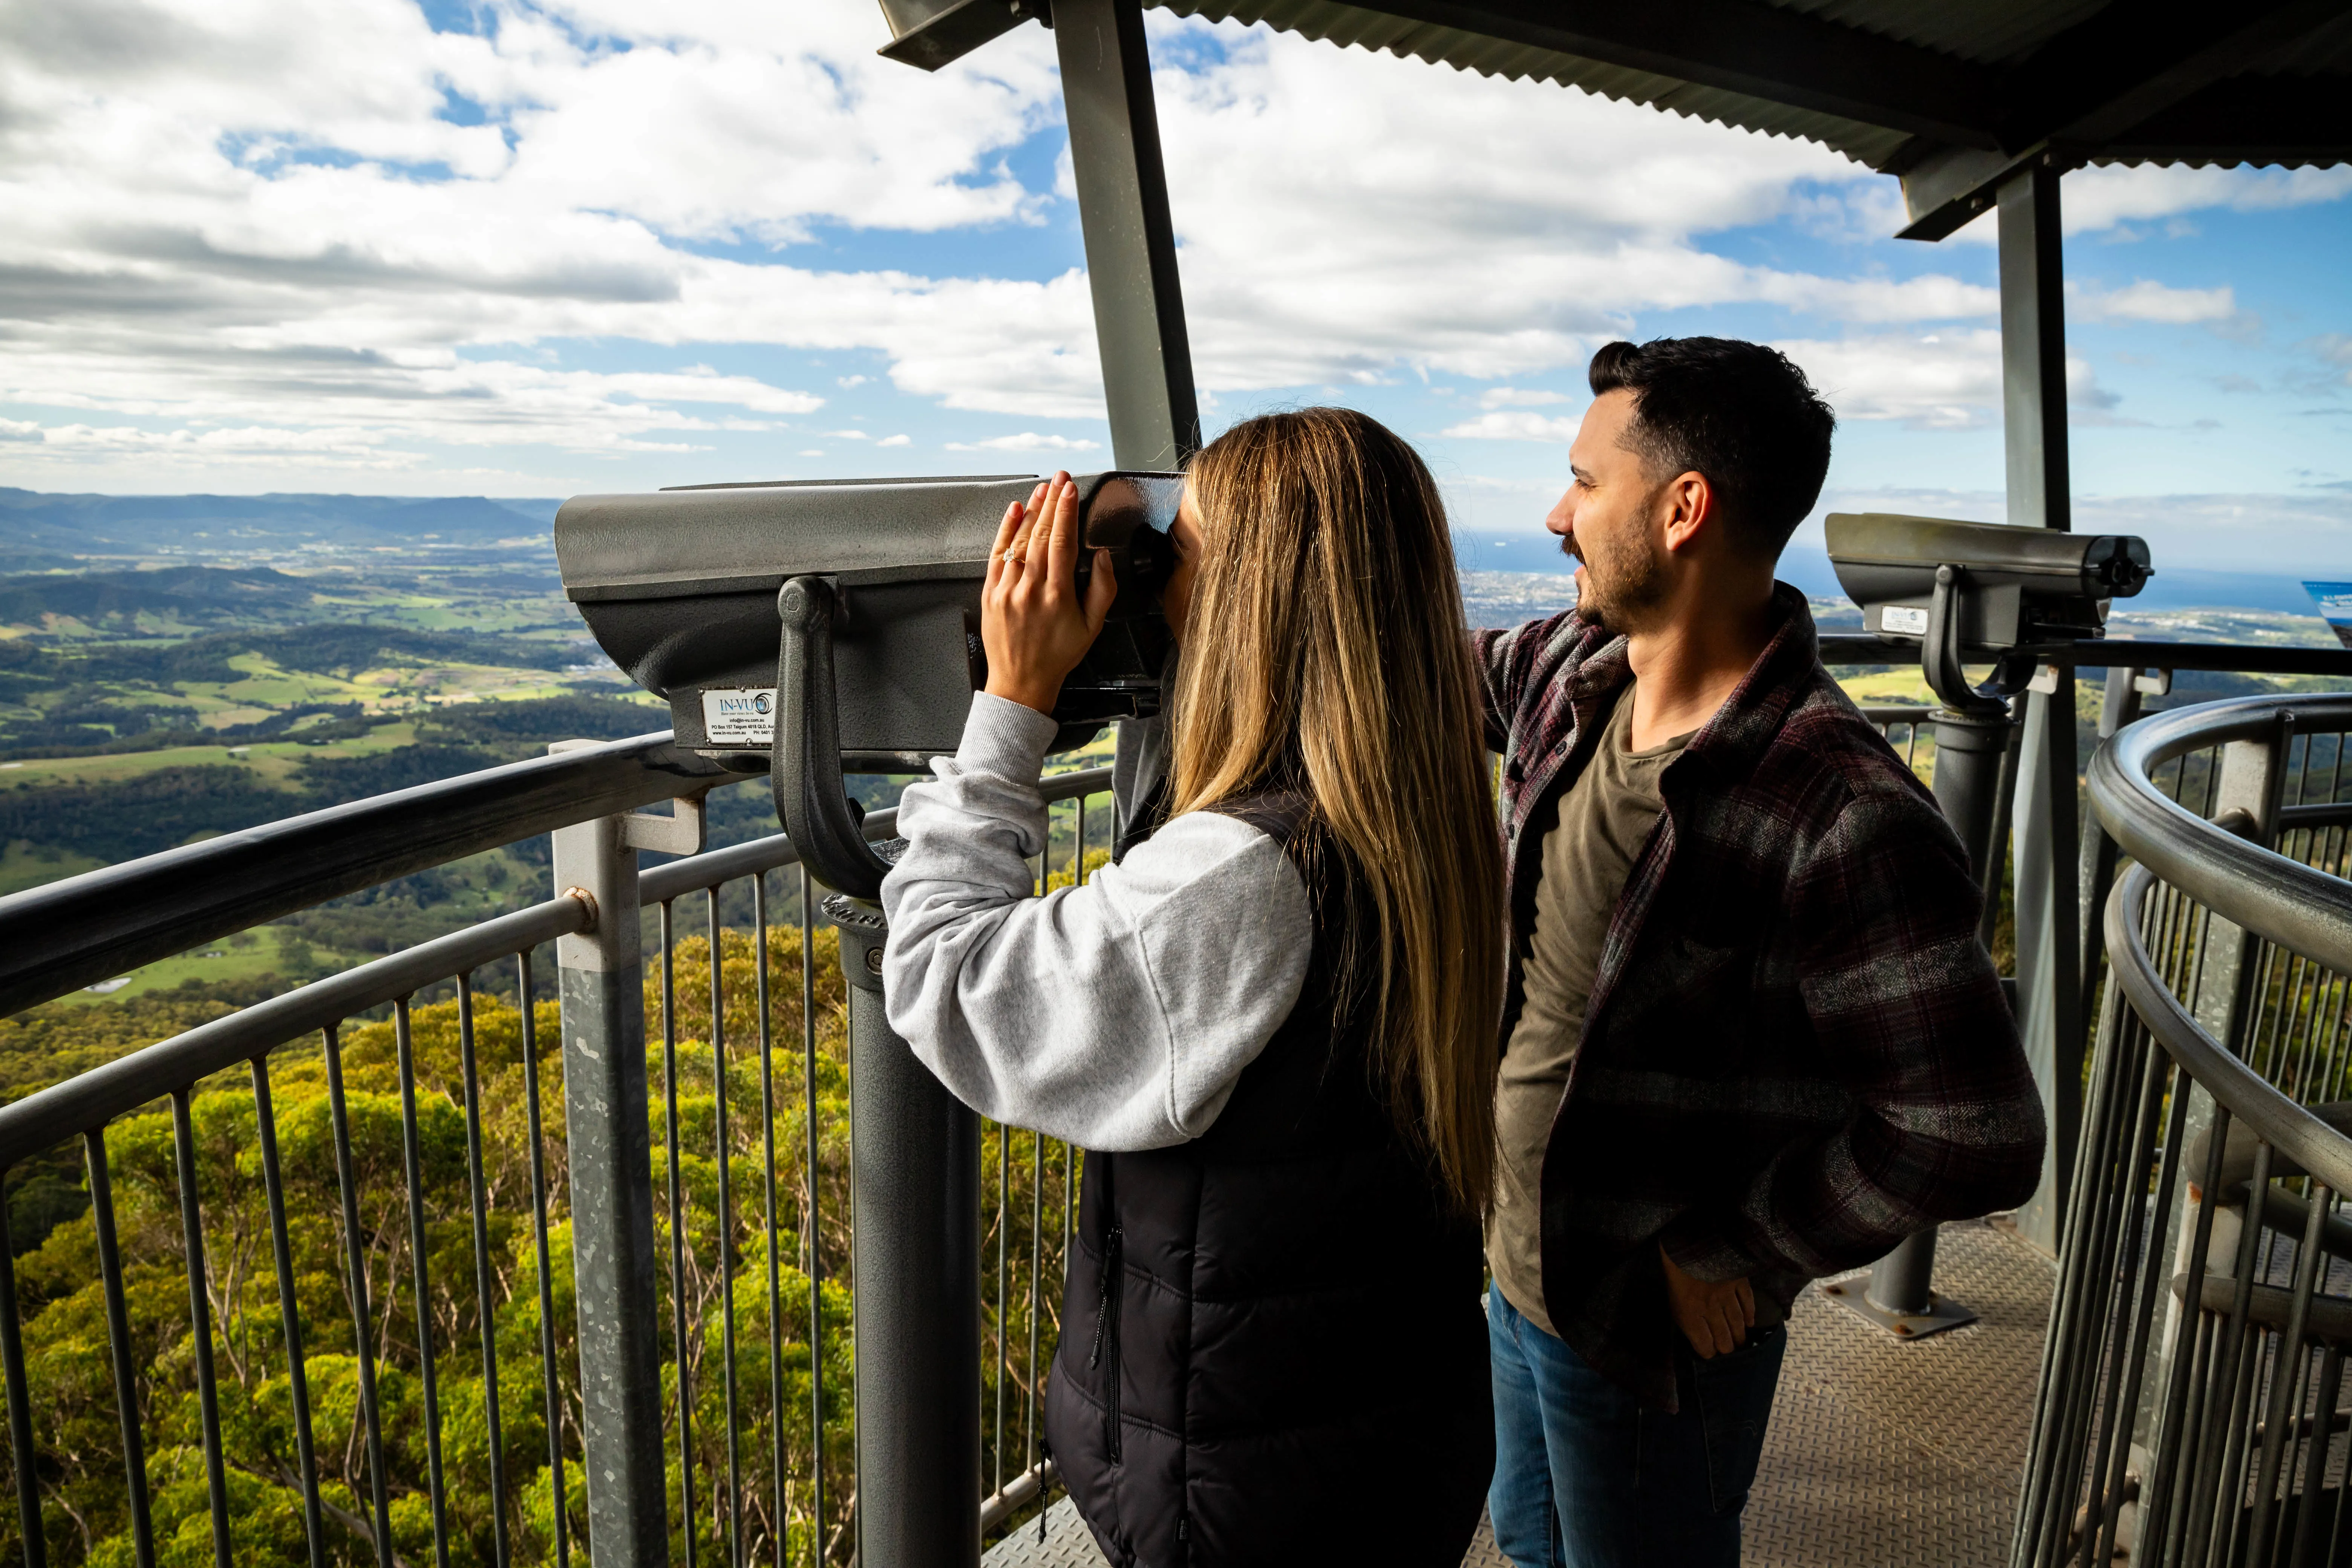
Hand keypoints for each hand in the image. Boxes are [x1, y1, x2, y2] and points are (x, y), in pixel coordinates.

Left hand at [982, 471, 1115, 714]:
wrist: (1021, 683)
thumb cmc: (1057, 656)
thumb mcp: (1091, 628)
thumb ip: (1102, 590)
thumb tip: (1101, 558)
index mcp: (1057, 595)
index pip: (1062, 542)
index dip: (1067, 512)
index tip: (1072, 490)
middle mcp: (1029, 589)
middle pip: (1040, 535)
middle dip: (1052, 502)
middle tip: (1060, 478)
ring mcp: (1007, 590)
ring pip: (1018, 541)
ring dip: (1031, 511)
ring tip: (1042, 489)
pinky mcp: (990, 593)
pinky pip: (997, 554)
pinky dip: (1005, 530)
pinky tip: (1014, 511)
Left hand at [1662, 1244, 1754, 1358]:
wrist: (1686, 1242)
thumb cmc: (1676, 1274)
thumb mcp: (1674, 1300)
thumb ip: (1688, 1320)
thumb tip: (1702, 1337)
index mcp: (1689, 1314)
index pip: (1705, 1345)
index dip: (1708, 1352)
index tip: (1710, 1352)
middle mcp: (1709, 1308)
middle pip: (1724, 1339)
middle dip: (1726, 1347)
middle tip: (1728, 1349)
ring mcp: (1726, 1294)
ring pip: (1737, 1324)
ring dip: (1739, 1336)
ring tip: (1739, 1342)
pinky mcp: (1737, 1281)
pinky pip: (1747, 1302)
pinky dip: (1749, 1314)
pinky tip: (1749, 1322)